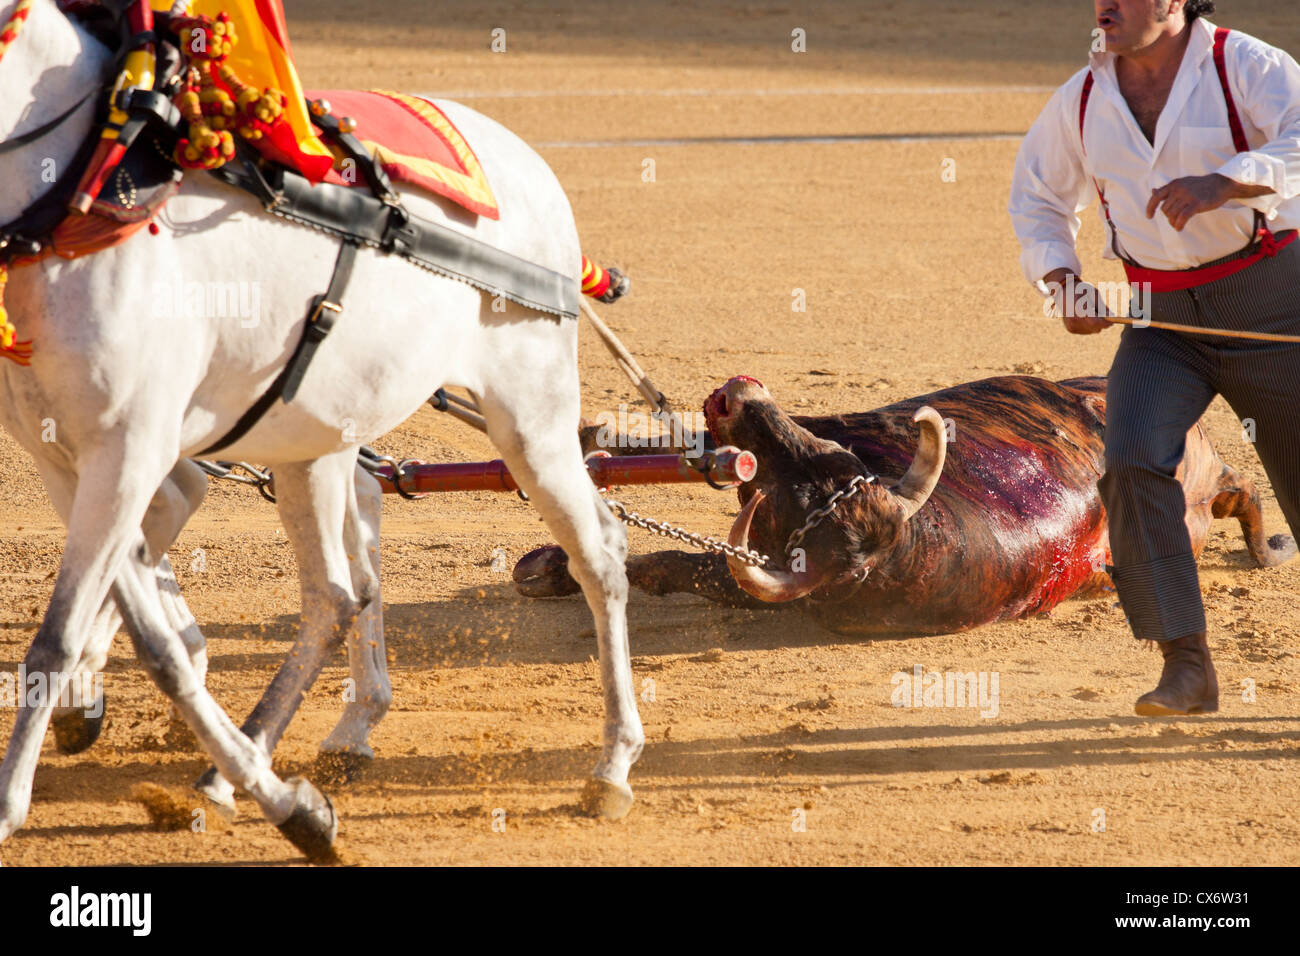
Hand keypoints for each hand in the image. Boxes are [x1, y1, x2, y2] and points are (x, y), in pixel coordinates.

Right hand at [1042, 268, 1112, 334]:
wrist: (1062, 291)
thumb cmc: (1081, 290)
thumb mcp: (1093, 293)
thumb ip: (1102, 306)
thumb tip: (1112, 316)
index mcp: (1078, 310)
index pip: (1095, 323)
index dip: (1106, 323)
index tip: (1113, 321)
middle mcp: (1073, 320)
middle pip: (1095, 328)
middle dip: (1102, 323)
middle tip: (1105, 316)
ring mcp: (1071, 325)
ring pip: (1092, 331)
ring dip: (1096, 324)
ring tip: (1093, 313)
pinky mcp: (1070, 329)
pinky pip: (1086, 331)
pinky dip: (1090, 326)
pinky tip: (1086, 316)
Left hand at [1146, 173, 1268, 230]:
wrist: (1221, 184)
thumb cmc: (1200, 186)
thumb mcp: (1182, 184)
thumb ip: (1168, 190)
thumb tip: (1152, 191)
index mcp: (1174, 184)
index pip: (1156, 197)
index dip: (1150, 208)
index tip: (1149, 217)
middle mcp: (1179, 189)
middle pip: (1165, 209)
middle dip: (1169, 217)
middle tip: (1176, 219)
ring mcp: (1188, 196)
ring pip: (1172, 215)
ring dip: (1173, 223)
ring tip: (1178, 224)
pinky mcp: (1196, 203)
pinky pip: (1182, 218)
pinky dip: (1179, 225)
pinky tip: (1180, 228)